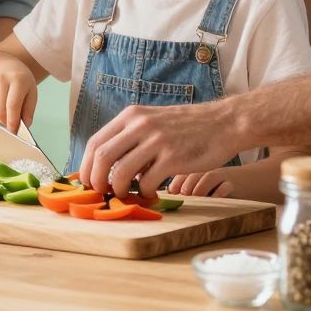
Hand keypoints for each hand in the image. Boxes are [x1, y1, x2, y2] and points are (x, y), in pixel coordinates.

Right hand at [0, 58, 37, 133]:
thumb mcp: (31, 92)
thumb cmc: (21, 82)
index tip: (14, 131)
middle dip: (5, 122)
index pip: (13, 105)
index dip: (13, 121)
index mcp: (18, 80)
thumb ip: (29, 109)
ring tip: (7, 114)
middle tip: (11, 126)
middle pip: (0, 109)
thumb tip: (25, 125)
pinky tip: (0, 107)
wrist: (6, 66)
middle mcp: (2, 78)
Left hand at [79, 100, 242, 202]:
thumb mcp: (153, 122)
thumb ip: (131, 138)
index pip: (95, 142)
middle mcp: (140, 124)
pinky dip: (145, 192)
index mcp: (132, 115)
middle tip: (102, 193)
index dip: (86, 166)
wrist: (224, 123)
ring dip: (119, 190)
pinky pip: (147, 182)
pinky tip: (151, 192)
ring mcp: (156, 140)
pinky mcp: (173, 157)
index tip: (88, 182)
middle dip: (96, 181)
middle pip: (101, 157)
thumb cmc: (187, 127)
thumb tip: (108, 166)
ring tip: (126, 195)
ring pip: (120, 172)